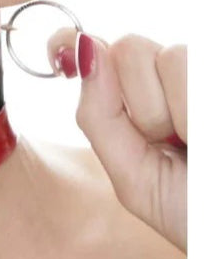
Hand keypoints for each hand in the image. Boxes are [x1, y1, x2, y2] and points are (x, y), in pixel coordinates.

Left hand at [47, 29, 186, 253]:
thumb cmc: (193, 213)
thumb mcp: (134, 177)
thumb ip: (100, 116)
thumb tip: (78, 48)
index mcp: (138, 99)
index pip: (95, 48)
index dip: (75, 45)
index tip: (60, 54)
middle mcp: (171, 76)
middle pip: (129, 48)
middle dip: (142, 101)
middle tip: (168, 141)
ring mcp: (201, 71)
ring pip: (170, 56)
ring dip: (178, 111)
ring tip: (195, 145)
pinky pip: (193, 68)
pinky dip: (195, 115)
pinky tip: (204, 139)